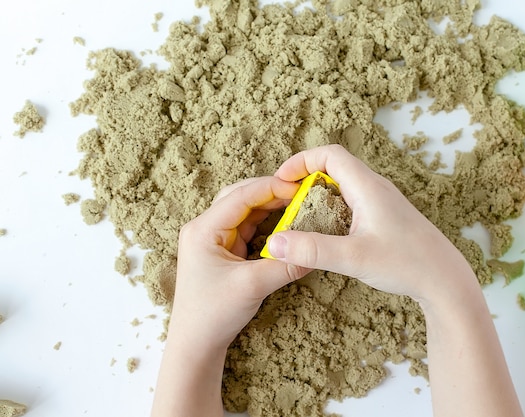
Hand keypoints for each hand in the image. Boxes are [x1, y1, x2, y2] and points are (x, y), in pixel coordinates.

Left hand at [169, 176, 309, 351]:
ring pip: (245, 210)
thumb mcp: (252, 286)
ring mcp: (213, 239)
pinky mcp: (223, 250)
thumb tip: (315, 252)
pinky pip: (248, 226)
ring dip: (270, 205)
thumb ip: (284, 265)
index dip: (270, 187)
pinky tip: (286, 221)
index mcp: (203, 230)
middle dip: (270, 191)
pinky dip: (268, 221)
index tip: (298, 186)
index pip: (240, 197)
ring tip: (298, 202)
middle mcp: (205, 228)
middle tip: (300, 191)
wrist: (196, 343)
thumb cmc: (213, 314)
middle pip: (240, 196)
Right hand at [268, 144, 475, 303]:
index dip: (301, 161)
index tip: (281, 180)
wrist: (446, 280)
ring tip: (300, 216)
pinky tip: (327, 232)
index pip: (330, 154)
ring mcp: (382, 201)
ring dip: (319, 195)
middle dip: (305, 178)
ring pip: (343, 185)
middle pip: (334, 167)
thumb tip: (274, 243)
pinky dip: (332, 209)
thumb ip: (312, 250)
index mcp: (368, 187)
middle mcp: (376, 188)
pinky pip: (352, 201)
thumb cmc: (407, 265)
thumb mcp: (354, 258)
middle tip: (286, 201)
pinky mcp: (385, 216)